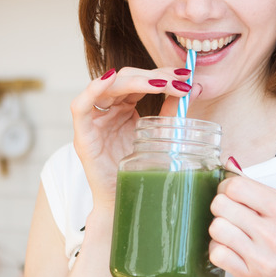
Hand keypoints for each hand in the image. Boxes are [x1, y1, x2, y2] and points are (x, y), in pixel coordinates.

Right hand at [70, 67, 199, 206]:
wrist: (125, 202)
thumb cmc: (140, 171)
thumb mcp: (160, 136)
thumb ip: (172, 112)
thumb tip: (195, 88)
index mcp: (125, 107)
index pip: (141, 81)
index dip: (162, 74)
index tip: (185, 76)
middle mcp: (108, 110)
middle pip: (126, 78)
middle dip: (154, 76)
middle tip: (178, 81)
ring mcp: (94, 121)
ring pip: (108, 86)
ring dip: (135, 80)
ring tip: (160, 84)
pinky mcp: (83, 136)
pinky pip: (81, 106)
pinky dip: (93, 90)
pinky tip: (110, 79)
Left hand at [209, 167, 275, 276]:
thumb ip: (267, 190)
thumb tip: (234, 172)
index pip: (237, 187)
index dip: (228, 186)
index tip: (231, 192)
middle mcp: (274, 235)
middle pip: (221, 205)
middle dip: (223, 205)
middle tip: (232, 210)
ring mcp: (261, 258)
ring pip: (216, 228)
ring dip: (222, 227)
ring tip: (235, 230)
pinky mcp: (251, 276)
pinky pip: (217, 254)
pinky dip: (220, 249)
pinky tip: (233, 248)